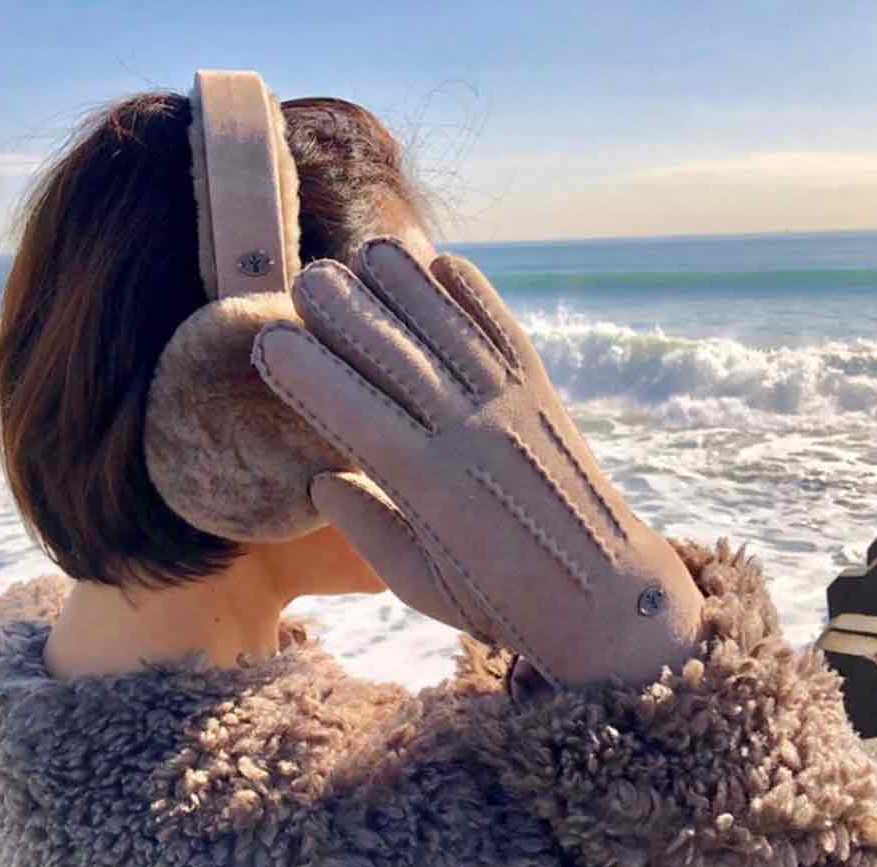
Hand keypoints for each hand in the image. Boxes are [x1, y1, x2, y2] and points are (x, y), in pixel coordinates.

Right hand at [253, 238, 703, 688]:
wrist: (607, 596)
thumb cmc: (500, 602)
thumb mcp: (420, 585)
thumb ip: (368, 530)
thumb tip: (321, 481)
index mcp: (431, 488)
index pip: (356, 416)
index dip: (310, 375)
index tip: (270, 342)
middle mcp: (473, 437)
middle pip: (400, 360)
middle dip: (350, 314)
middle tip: (307, 280)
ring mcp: (514, 411)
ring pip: (452, 333)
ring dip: (411, 287)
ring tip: (370, 254)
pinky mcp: (546, 399)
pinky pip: (505, 335)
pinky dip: (476, 297)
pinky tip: (445, 263)